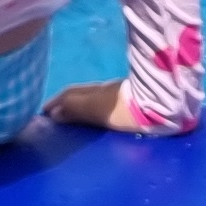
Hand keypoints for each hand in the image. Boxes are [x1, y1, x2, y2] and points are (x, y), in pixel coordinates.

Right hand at [45, 78, 189, 136]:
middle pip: (79, 93)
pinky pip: (104, 101)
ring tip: (72, 116)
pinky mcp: (131, 100)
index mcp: (94, 91)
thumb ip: (75, 108)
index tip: (43, 112)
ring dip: (79, 104)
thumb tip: (53, 112)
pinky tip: (97, 114)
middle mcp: (104, 90)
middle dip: (65, 101)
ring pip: (92, 96)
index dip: (55, 102)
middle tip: (54, 113)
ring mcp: (118, 94)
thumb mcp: (97, 109)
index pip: (69, 94)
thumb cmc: (127, 109)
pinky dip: (93, 106)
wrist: (162, 106)